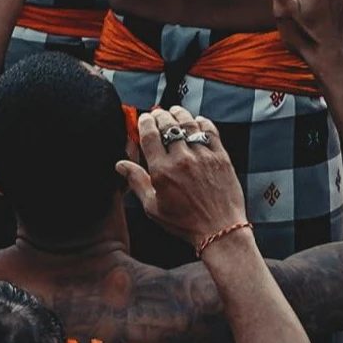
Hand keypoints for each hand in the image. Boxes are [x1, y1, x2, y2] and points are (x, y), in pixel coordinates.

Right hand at [119, 104, 253, 247]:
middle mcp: (182, 159)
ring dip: (180, 114)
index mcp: (162, 171)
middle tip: (157, 114)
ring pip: (189, 124)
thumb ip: (137, 182)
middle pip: (169, 125)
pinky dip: (202, 122)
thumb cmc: (185, 223)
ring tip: (174, 111)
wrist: (220, 230)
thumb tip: (120, 165)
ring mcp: (203, 156)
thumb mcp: (153, 207)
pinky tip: (197, 121)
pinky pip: (210, 131)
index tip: (144, 119)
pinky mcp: (221, 157)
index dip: (145, 122)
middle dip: (160, 115)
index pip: (150, 135)